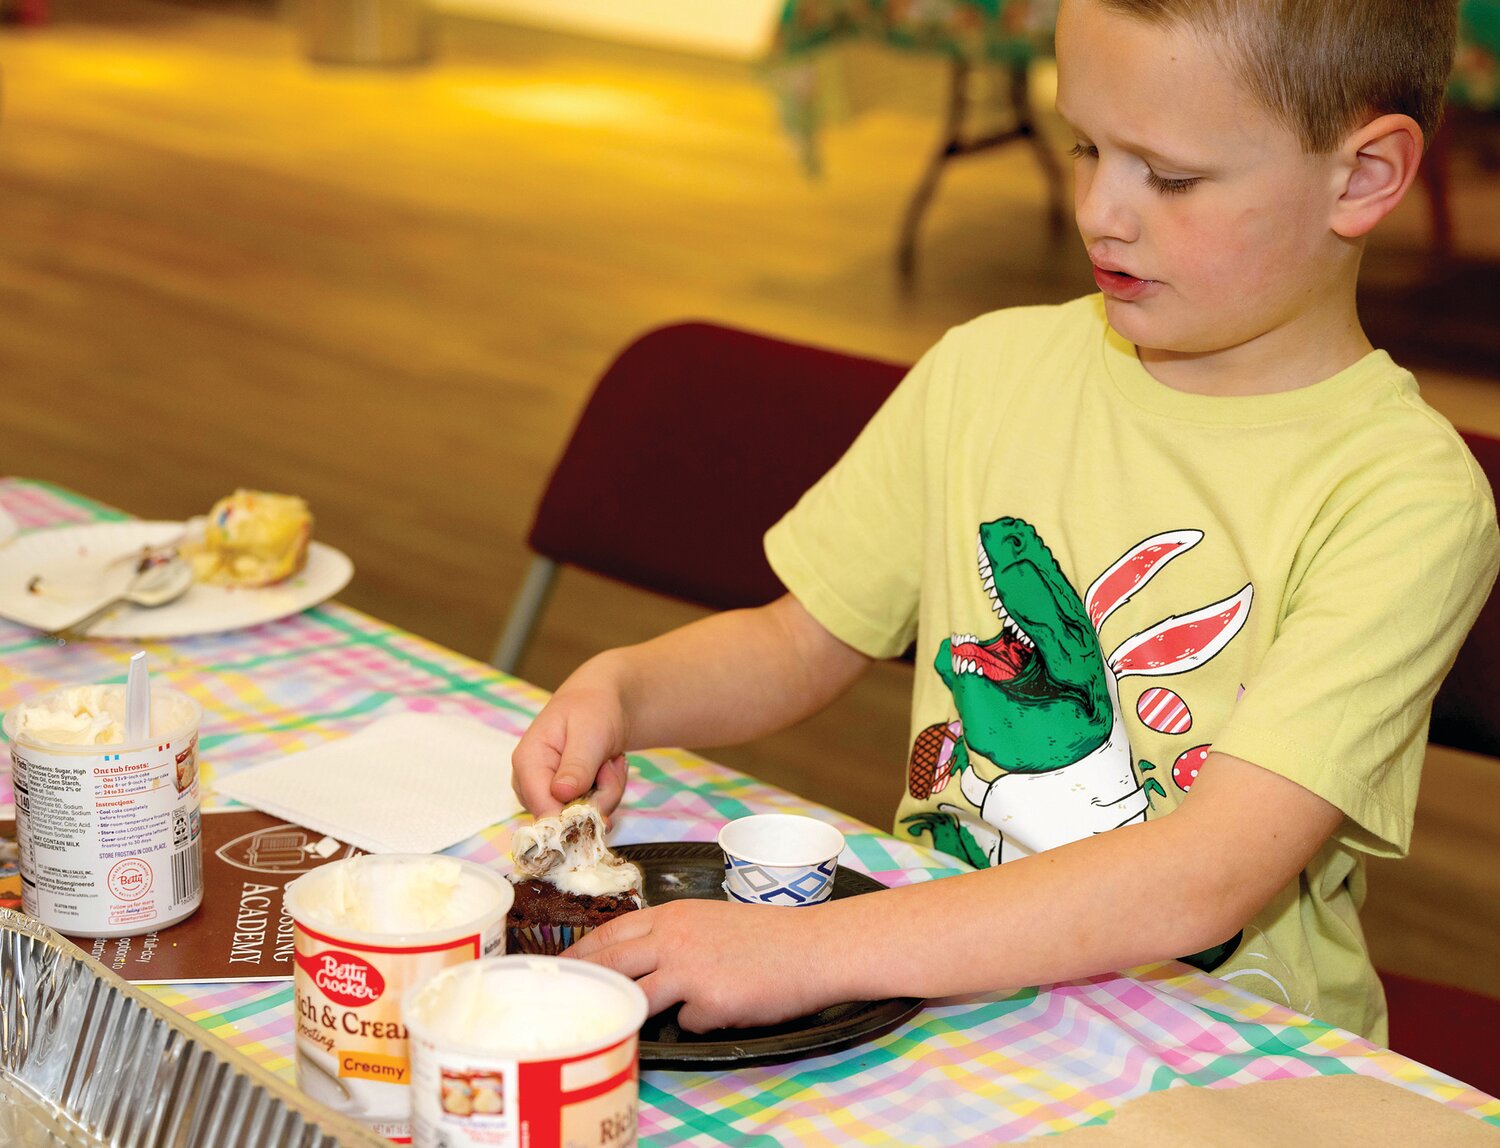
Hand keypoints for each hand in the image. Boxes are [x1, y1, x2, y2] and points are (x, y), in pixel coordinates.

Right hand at [511, 679, 629, 816]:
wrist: (603, 702)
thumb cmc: (592, 708)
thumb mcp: (590, 732)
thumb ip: (577, 765)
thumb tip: (561, 794)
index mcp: (528, 762)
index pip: (542, 808)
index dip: (573, 817)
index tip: (603, 809)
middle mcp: (530, 783)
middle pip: (563, 818)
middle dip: (598, 799)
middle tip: (612, 767)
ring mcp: (545, 792)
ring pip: (580, 818)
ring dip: (607, 793)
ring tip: (610, 761)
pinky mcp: (561, 799)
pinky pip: (588, 812)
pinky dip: (607, 793)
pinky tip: (608, 768)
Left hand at [564, 899, 843, 1031]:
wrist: (812, 946)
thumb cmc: (766, 936)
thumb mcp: (709, 922)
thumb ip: (671, 939)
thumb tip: (640, 969)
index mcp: (671, 915)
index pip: (609, 933)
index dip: (578, 953)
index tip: (556, 969)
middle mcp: (672, 937)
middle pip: (609, 963)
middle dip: (580, 983)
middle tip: (557, 1000)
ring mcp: (688, 968)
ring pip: (635, 995)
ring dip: (626, 1010)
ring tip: (611, 1022)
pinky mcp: (708, 999)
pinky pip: (688, 1021)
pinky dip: (698, 1022)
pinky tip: (722, 1010)